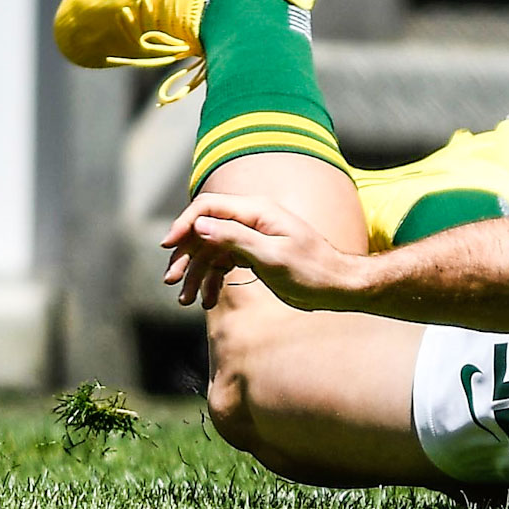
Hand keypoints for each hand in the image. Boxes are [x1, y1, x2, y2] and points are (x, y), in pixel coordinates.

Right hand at [160, 192, 363, 310]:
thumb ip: (236, 238)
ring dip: (196, 274)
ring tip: (185, 300)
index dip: (185, 224)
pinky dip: (213, 281)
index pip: (208, 207)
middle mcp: (252, 220)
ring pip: (211, 250)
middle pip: (205, 230)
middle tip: (171, 280)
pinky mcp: (254, 255)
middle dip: (186, 255)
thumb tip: (200, 225)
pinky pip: (224, 264)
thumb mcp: (272, 256)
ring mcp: (252, 238)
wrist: (339, 287)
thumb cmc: (312, 270)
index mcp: (258, 211)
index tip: (169, 247)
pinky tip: (207, 301)